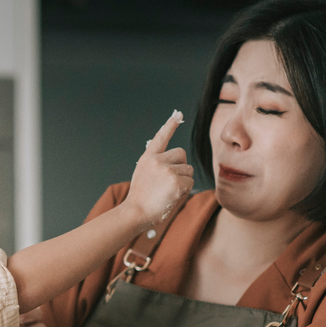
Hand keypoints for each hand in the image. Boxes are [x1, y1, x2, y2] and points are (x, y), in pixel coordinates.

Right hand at [124, 111, 193, 225]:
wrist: (136, 212)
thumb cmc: (141, 197)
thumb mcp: (143, 174)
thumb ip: (156, 164)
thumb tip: (175, 159)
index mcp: (148, 158)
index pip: (161, 138)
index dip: (170, 125)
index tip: (177, 114)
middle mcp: (157, 160)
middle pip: (182, 154)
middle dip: (181, 166)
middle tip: (169, 181)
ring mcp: (167, 170)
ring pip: (188, 170)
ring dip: (183, 180)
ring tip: (167, 190)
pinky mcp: (176, 181)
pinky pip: (190, 181)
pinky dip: (184, 190)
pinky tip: (171, 195)